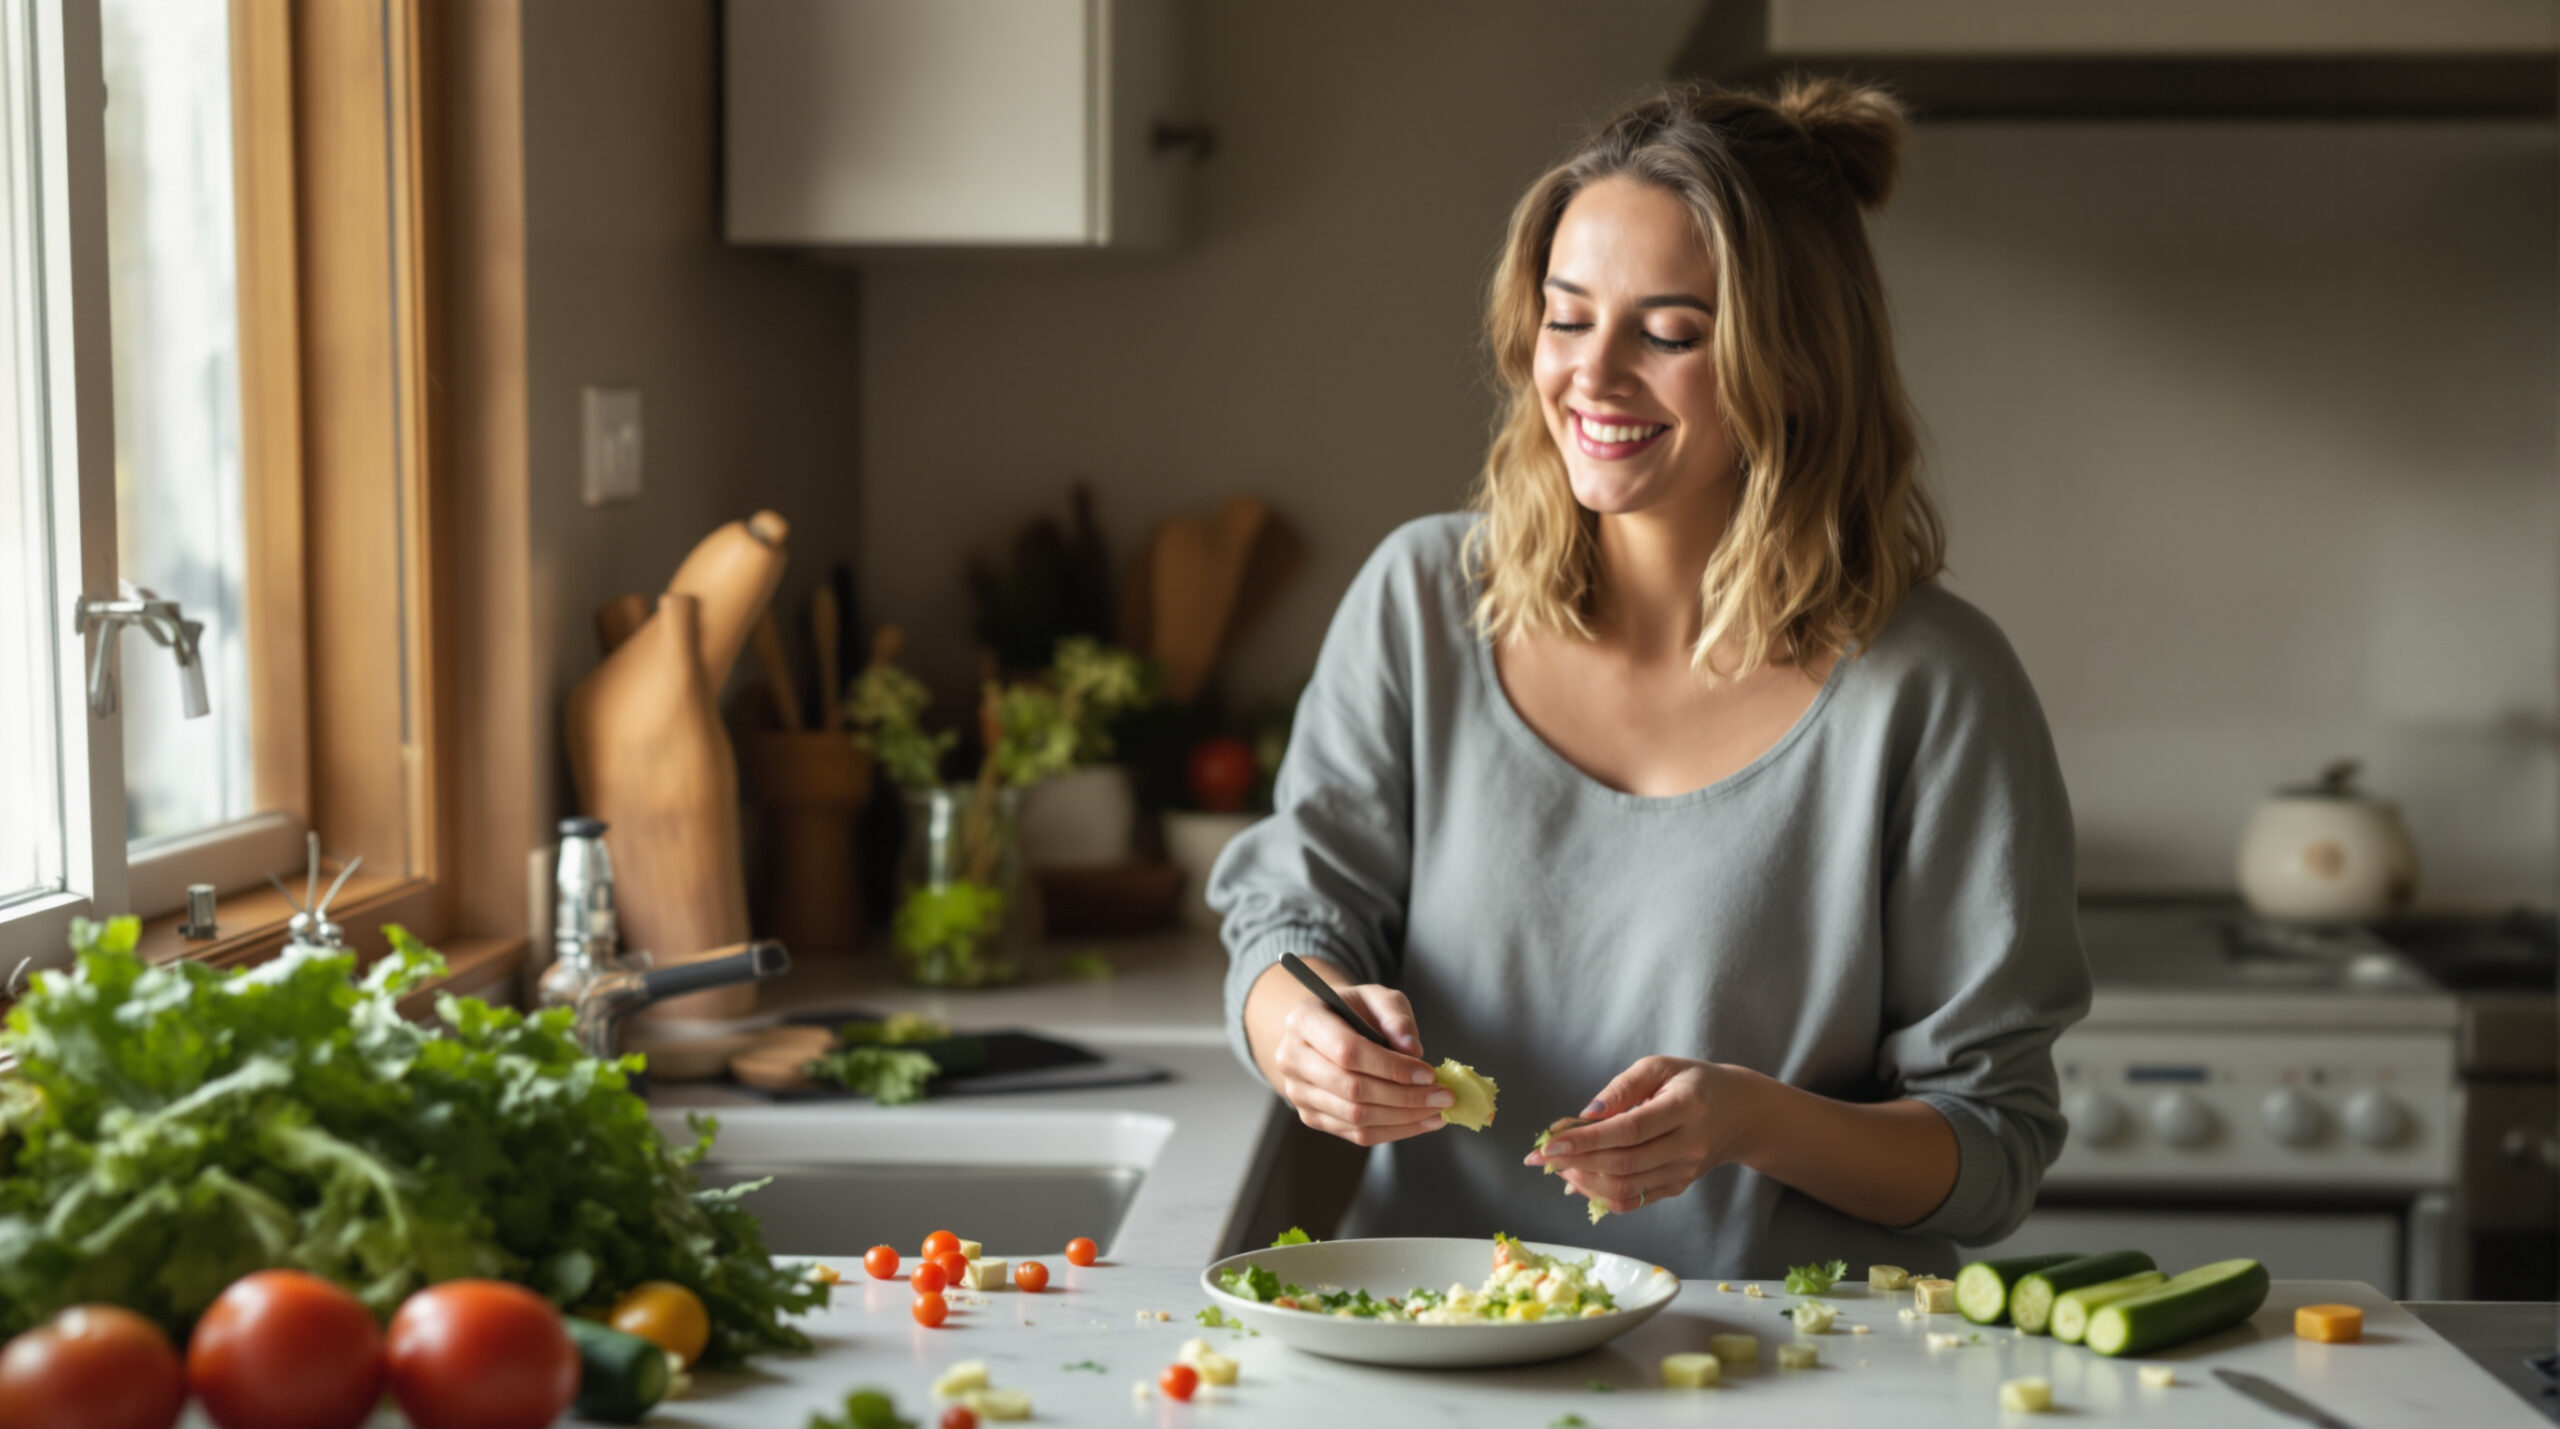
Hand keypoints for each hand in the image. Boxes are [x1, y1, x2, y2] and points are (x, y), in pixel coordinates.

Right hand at [1269, 984, 1452, 1147]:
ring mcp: (1298, 1092)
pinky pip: (1355, 1134)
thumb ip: (1396, 1016)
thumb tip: (1413, 1050)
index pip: (1348, 1052)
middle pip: (1352, 1089)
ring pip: (1355, 1117)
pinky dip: (1394, 1131)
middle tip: (1443, 1097)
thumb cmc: (1354, 1011)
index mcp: (1304, 1020)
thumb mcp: (1377, 997)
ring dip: (1403, 1118)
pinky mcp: (1311, 1116)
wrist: (1325, 1031)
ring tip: (1438, 1111)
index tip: (1429, 1074)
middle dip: (1404, 1097)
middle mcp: (1292, 1058)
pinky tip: (1421, 1121)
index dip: (1391, 1067)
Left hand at [1522, 1057, 1763, 1213]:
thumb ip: (1621, 1088)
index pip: (1630, 1130)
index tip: (1549, 1143)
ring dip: (1584, 1181)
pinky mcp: (1678, 1187)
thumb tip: (1586, 1115)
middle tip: (1540, 1157)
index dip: (1587, 1139)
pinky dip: (1600, 1194)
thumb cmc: (1693, 1082)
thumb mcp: (1659, 1067)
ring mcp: (1685, 1171)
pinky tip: (1578, 1179)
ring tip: (1557, 1166)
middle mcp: (1688, 1145)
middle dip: (1575, 1162)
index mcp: (1686, 1108)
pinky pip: (1635, 1200)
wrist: (1740, 1113)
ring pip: (1627, 1188)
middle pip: (1624, 1163)